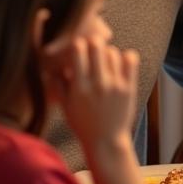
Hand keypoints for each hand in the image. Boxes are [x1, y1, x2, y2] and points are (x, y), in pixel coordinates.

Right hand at [44, 36, 138, 157]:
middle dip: (93, 42)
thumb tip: (51, 68)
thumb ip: (59, 86)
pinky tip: (121, 62)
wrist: (106, 141)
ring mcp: (115, 85)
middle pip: (96, 46)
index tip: (78, 48)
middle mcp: (97, 84)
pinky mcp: (129, 88)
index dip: (77, 45)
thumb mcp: (66, 107)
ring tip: (105, 60)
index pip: (77, 51)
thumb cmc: (83, 125)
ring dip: (108, 52)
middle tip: (93, 47)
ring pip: (113, 52)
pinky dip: (126, 56)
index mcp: (79, 87)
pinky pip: (131, 61)